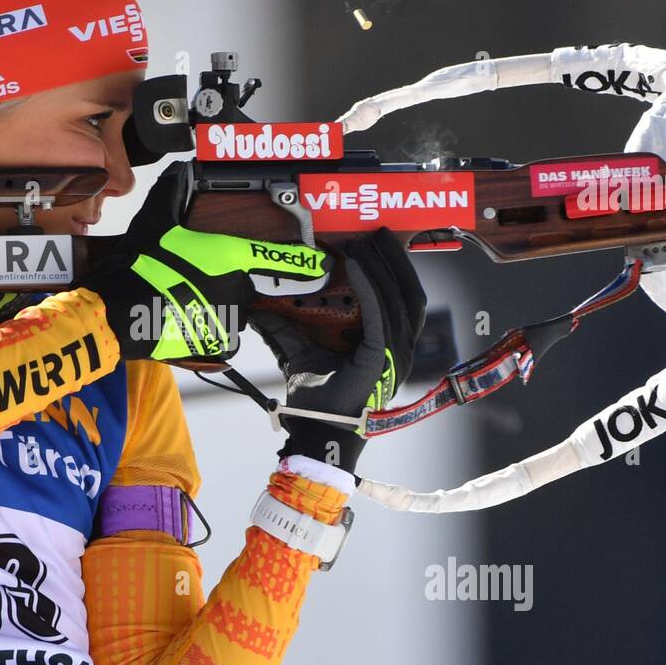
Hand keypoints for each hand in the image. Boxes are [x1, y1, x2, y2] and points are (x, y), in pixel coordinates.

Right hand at [80, 161, 329, 361]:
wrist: (122, 313)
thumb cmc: (141, 266)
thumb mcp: (155, 222)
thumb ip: (173, 195)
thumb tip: (181, 172)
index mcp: (230, 257)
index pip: (276, 257)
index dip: (303, 260)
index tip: (321, 263)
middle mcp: (237, 289)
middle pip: (246, 285)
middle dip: (226, 283)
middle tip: (193, 280)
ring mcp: (229, 318)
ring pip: (234, 312)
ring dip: (216, 307)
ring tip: (185, 301)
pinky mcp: (217, 343)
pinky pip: (223, 336)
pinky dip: (209, 330)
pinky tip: (186, 320)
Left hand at [249, 228, 426, 473]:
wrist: (317, 433)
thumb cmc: (316, 400)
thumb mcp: (299, 354)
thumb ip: (285, 329)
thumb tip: (258, 306)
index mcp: (388, 346)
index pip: (401, 298)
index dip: (392, 268)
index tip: (375, 242)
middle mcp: (400, 348)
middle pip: (407, 291)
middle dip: (394, 258)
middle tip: (378, 231)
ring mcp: (395, 354)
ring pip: (399, 297)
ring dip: (383, 265)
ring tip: (366, 240)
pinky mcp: (381, 357)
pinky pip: (380, 312)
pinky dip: (369, 285)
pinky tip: (357, 264)